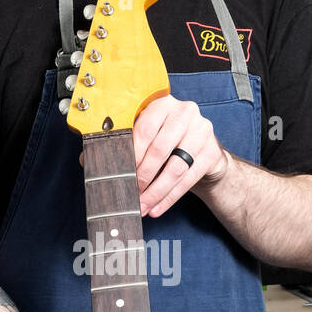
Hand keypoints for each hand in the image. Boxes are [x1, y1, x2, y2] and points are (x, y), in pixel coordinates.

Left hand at [132, 94, 229, 216]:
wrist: (201, 148)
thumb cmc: (168, 140)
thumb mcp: (150, 133)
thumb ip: (130, 142)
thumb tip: (98, 163)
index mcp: (164, 103)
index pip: (144, 129)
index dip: (132, 154)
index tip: (121, 174)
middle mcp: (185, 112)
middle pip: (160, 149)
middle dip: (143, 176)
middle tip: (132, 193)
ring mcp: (202, 132)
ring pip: (175, 168)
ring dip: (156, 192)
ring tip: (143, 207)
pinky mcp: (212, 152)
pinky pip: (188, 180)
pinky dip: (170, 198)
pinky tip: (157, 208)